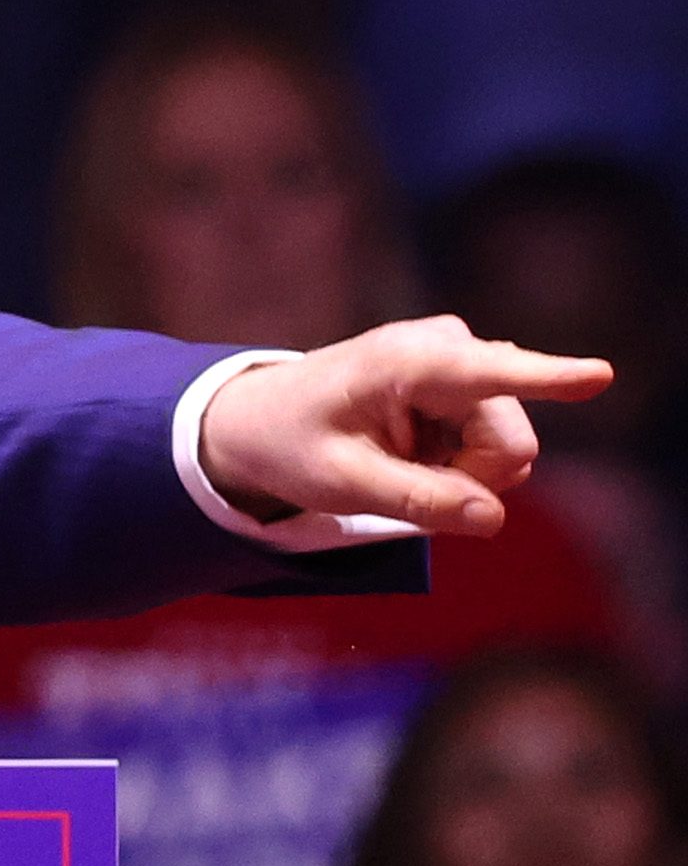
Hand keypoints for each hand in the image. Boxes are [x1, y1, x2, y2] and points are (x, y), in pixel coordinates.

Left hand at [199, 316, 606, 533]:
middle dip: (473, 479)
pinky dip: (461, 464)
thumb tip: (494, 517)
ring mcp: (462, 361)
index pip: (491, 373)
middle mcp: (446, 348)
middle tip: (404, 478)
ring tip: (402, 461)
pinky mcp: (470, 380)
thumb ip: (417, 500)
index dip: (550, 377)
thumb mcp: (340, 483)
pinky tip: (416, 453)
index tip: (602, 375)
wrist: (263, 418)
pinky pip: (497, 446)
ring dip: (464, 474)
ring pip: (511, 451)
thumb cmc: (293, 444)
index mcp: (406, 362)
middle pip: (513, 445)